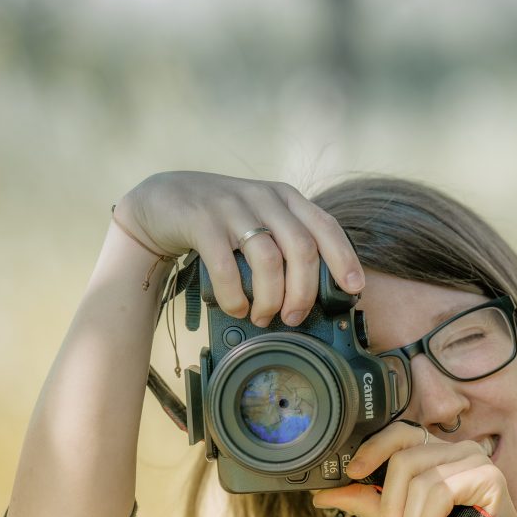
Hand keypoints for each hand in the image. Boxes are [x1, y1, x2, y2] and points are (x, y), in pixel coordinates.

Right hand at [115, 171, 364, 325]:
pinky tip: (237, 308)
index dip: (344, 259)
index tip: (354, 290)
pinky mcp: (201, 221)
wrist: (163, 201)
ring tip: (263, 317)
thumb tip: (315, 292)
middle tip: (294, 318)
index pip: (326, 226)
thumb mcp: (260, 220)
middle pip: (302, 249)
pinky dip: (235, 296)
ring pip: (268, 260)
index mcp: (285, 198)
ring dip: (271, 298)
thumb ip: (286, 242)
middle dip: (304, 292)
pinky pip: (226, 267)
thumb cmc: (219, 219)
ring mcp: (232, 207)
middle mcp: (263, 198)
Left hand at [312, 421, 516, 516]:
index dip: (372, 449)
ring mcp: (475, 461)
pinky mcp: (488, 477)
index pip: (399, 434)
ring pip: (419, 480)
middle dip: (390, 504)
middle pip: (403, 458)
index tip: (351, 473)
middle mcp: (457, 451)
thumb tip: (324, 493)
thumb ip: (368, 503)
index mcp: (436, 456)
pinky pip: (439, 492)